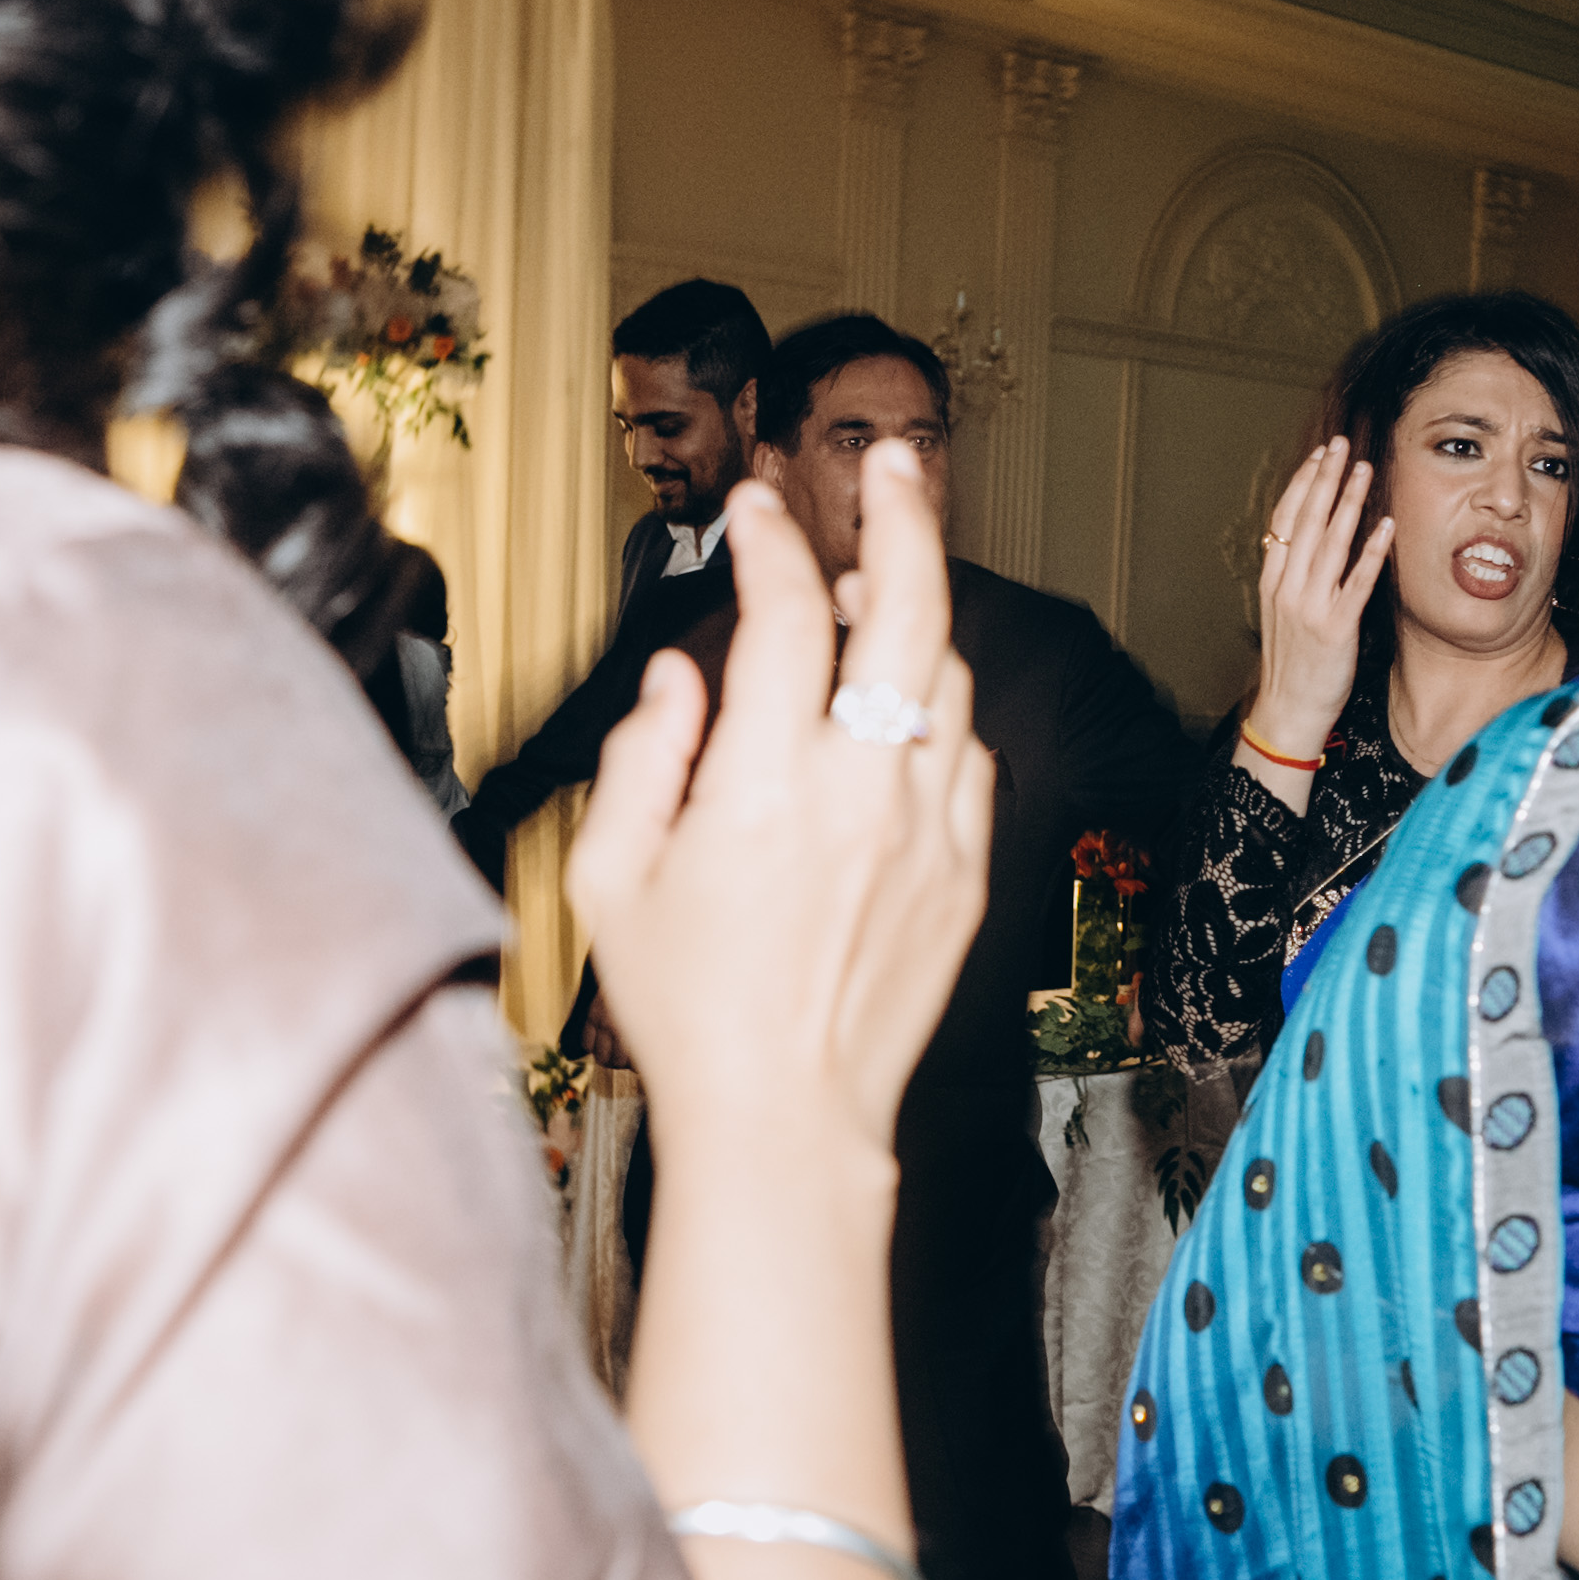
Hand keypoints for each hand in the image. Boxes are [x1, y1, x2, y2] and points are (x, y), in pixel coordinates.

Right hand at [567, 449, 989, 1168]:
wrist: (787, 1119)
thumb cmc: (688, 1010)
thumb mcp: (609, 880)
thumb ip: (641, 757)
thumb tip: (680, 677)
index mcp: (764, 784)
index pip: (782, 614)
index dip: (768, 541)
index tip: (752, 509)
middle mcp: (862, 792)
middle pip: (909, 606)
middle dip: (902, 512)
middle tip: (891, 460)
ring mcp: (928, 828)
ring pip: (948, 678)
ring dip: (914, 619)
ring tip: (871, 593)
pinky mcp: (966, 871)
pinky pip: (969, 758)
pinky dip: (936, 713)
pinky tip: (898, 715)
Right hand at [1242, 438, 1390, 768]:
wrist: (1286, 710)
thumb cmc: (1291, 663)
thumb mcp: (1282, 613)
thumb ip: (1293, 576)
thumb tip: (1311, 541)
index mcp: (1272, 581)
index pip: (1284, 519)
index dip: (1302, 484)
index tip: (1318, 456)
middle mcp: (1287, 587)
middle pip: (1306, 521)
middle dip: (1324, 478)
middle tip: (1340, 445)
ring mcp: (1310, 606)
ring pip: (1330, 542)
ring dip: (1348, 502)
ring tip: (1363, 470)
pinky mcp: (1335, 627)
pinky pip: (1356, 581)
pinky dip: (1372, 551)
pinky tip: (1386, 525)